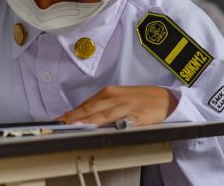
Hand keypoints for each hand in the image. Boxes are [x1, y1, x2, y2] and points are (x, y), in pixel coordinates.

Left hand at [56, 85, 176, 126]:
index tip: (58, 121)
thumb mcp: (118, 98)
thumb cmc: (140, 99)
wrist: (165, 98)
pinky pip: (125, 121)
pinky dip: (115, 125)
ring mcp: (127, 107)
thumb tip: (79, 116)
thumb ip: (100, 106)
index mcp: (109, 93)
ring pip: (104, 115)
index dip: (71, 114)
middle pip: (91, 109)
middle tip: (61, 125)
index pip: (86, 105)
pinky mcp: (139, 116)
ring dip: (89, 121)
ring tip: (76, 127)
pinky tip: (106, 129)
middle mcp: (116, 98)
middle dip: (75, 118)